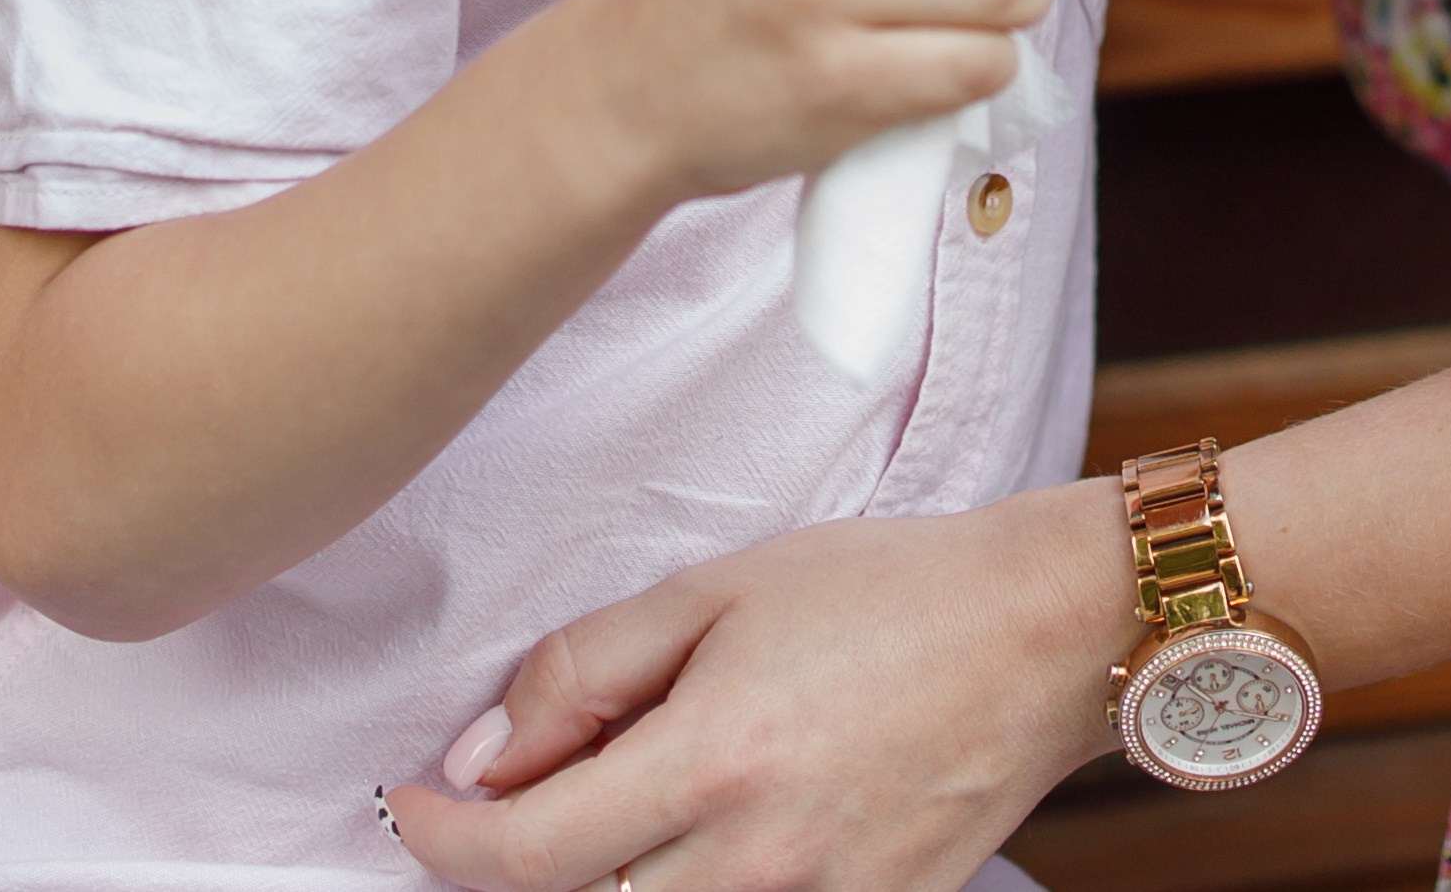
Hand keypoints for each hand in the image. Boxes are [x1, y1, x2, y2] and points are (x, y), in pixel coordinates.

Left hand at [387, 480, 1135, 891]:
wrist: (1042, 634)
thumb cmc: (886, 590)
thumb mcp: (721, 588)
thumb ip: (589, 668)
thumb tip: (483, 752)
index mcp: (712, 763)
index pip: (520, 856)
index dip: (440, 836)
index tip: (409, 802)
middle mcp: (755, 864)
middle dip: (525, 859)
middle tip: (532, 788)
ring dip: (609, 876)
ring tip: (630, 801)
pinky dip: (692, 887)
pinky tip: (707, 830)